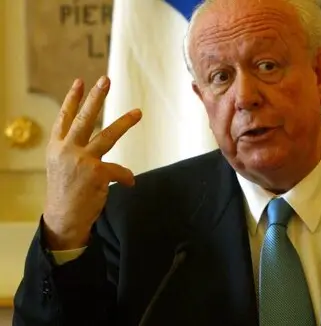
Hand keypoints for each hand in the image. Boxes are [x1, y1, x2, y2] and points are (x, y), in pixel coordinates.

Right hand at [43, 76, 141, 249]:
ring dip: (124, 123)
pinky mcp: (96, 173)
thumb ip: (73, 150)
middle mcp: (66, 150)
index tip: (80, 81)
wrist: (64, 217)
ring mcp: (81, 160)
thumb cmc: (65, 192)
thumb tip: (97, 140)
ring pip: (107, 136)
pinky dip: (126, 176)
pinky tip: (129, 183)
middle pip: (84, 119)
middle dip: (96, 98)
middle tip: (105, 80)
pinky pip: (120, 171)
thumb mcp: (61, 167)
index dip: (72, 99)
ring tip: (138, 112)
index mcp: (56, 147)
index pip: (64, 117)